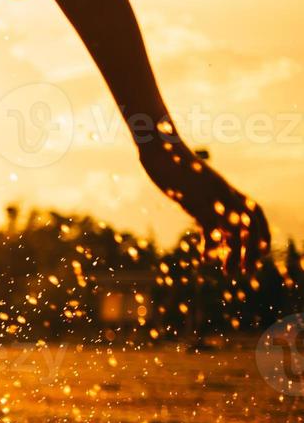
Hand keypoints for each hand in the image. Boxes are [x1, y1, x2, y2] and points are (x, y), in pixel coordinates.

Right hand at [138, 128, 270, 275]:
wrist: (161, 149)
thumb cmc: (172, 164)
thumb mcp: (191, 182)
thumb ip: (199, 194)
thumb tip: (198, 205)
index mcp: (226, 189)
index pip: (255, 212)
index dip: (262, 233)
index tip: (259, 255)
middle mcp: (225, 194)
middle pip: (251, 223)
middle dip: (254, 249)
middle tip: (248, 272)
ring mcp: (213, 197)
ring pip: (235, 228)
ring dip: (237, 254)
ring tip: (231, 274)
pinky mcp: (197, 200)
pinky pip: (211, 226)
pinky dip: (211, 245)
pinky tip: (205, 259)